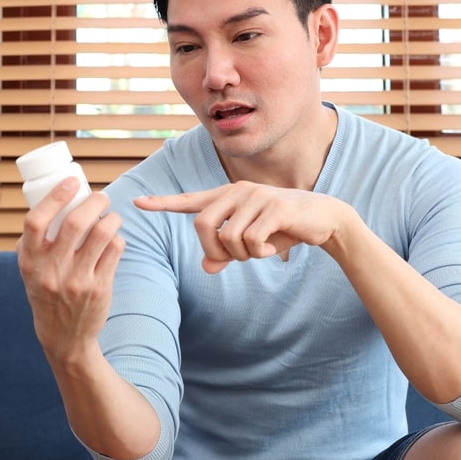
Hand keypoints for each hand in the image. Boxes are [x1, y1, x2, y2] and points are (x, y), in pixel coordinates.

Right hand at [16, 177, 124, 362]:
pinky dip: (117, 238)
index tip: (70, 183)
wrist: (64, 338)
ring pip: (101, 234)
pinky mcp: (99, 289)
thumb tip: (50, 204)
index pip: (35, 222)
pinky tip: (114, 239)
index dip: (54, 197)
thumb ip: (34, 244)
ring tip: (111, 216)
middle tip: (101, 196)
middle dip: (93, 201)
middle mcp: (51, 271)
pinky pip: (114, 251)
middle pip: (74, 223)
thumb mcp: (30, 272)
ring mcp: (77, 281)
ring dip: (111, 218)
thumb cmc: (47, 294)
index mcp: (29, 262)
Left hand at [134, 181, 347, 272]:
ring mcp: (255, 197)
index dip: (163, 203)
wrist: (323, 219)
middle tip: (233, 259)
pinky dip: (259, 254)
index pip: (189, 201)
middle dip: (214, 251)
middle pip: (202, 227)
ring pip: (227, 238)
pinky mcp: (274, 207)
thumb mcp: (251, 243)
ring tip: (259, 252)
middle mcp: (237, 192)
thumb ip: (226, 253)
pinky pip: (251, 240)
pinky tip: (272, 251)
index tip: (137, 203)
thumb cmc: (281, 229)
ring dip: (241, 256)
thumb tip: (206, 267)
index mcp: (227, 197)